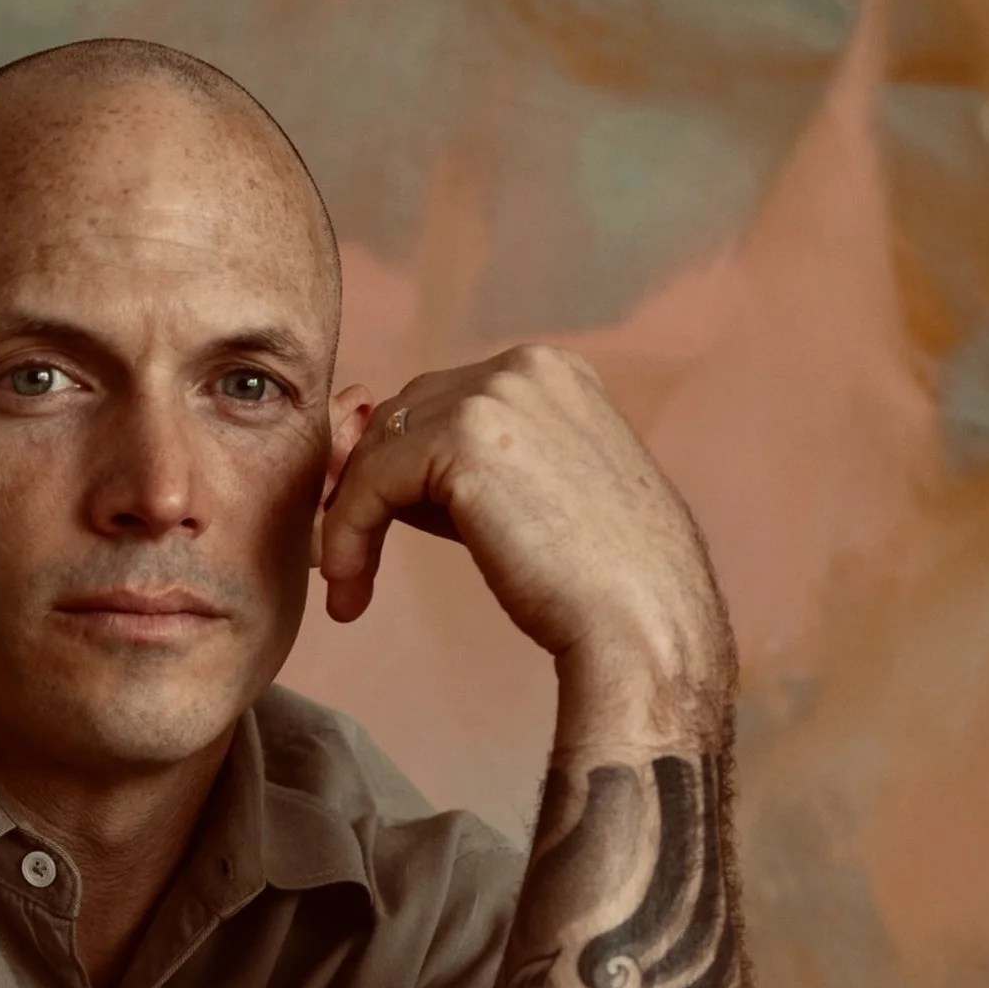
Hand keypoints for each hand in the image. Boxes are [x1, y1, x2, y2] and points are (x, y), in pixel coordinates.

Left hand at [319, 345, 734, 747]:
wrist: (642, 620)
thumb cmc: (600, 579)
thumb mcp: (537, 494)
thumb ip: (474, 469)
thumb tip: (385, 479)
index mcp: (552, 372)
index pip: (441, 405)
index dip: (399, 469)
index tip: (374, 531)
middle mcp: (525, 367)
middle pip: (403, 417)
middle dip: (370, 487)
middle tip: (350, 561)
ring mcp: (495, 395)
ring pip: (379, 450)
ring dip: (352, 519)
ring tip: (349, 588)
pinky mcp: (462, 440)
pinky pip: (370, 484)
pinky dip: (347, 536)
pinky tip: (349, 590)